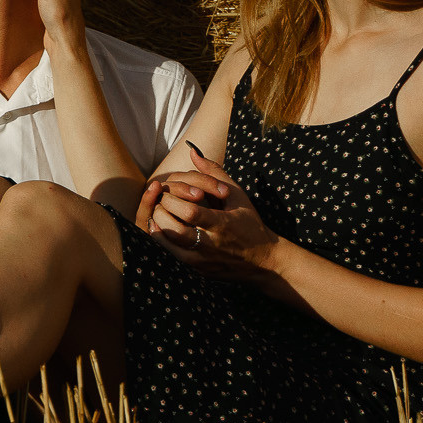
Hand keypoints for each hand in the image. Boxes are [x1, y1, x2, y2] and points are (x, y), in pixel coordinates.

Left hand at [148, 151, 280, 283]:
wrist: (264, 261)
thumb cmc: (250, 223)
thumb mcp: (237, 194)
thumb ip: (213, 172)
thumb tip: (192, 151)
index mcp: (222, 225)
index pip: (190, 212)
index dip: (174, 200)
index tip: (168, 191)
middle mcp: (210, 245)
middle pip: (174, 229)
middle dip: (161, 211)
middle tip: (160, 201)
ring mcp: (202, 261)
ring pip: (167, 246)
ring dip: (158, 226)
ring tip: (159, 213)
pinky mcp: (197, 270)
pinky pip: (171, 257)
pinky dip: (162, 242)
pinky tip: (162, 229)